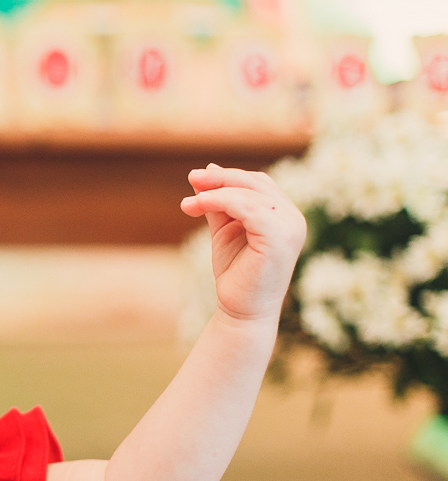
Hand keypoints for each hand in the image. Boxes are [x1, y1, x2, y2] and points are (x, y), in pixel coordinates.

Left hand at [181, 164, 306, 323]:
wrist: (241, 310)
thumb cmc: (235, 273)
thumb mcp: (224, 230)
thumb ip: (218, 202)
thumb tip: (206, 170)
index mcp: (284, 214)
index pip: (257, 182)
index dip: (227, 176)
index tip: (196, 178)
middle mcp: (293, 218)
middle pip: (254, 182)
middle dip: (219, 178)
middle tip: (191, 179)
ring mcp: (290, 226)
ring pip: (248, 194)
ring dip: (214, 192)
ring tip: (187, 204)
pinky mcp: (280, 237)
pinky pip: (247, 208)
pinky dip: (219, 201)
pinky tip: (196, 206)